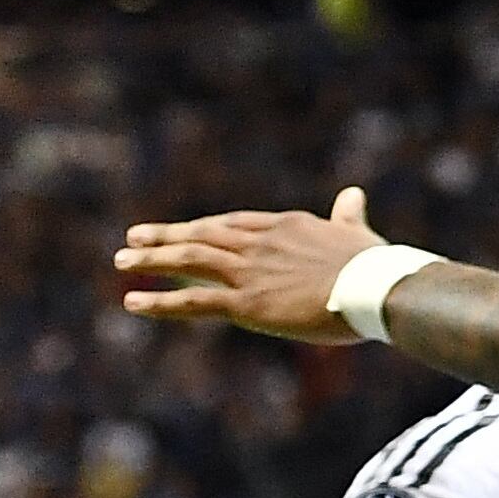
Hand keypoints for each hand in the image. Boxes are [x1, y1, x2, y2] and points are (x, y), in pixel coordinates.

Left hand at [116, 186, 381, 341]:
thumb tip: (353, 194)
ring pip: (190, 259)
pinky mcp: (247, 303)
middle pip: (203, 234)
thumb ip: (348, 216)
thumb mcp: (358, 234)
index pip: (236, 224)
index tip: (186, 229)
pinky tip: (133, 302)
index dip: (206, 227)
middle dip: (166, 236)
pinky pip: (194, 301)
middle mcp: (260, 243)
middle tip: (134, 237)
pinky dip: (160, 301)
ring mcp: (250, 271)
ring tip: (123, 261)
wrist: (376, 288)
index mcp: (287, 225)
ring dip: (153, 260)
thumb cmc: (376, 266)